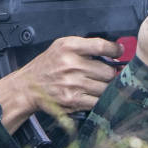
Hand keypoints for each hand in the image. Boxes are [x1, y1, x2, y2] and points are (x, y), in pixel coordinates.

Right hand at [0, 36, 121, 132]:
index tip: (119, 52)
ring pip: (105, 87)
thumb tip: (114, 52)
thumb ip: (85, 46)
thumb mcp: (61, 46)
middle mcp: (71, 64)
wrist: (28, 86)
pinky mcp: (73, 100)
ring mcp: (73, 83)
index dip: (115, 50)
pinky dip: (99, 99)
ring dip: (104, 88)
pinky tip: (93, 95)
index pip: (102, 46)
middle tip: (102, 74)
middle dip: (108, 73)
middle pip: (107, 70)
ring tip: (96, 85)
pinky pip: (98, 101)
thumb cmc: (47, 65)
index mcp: (69, 46)